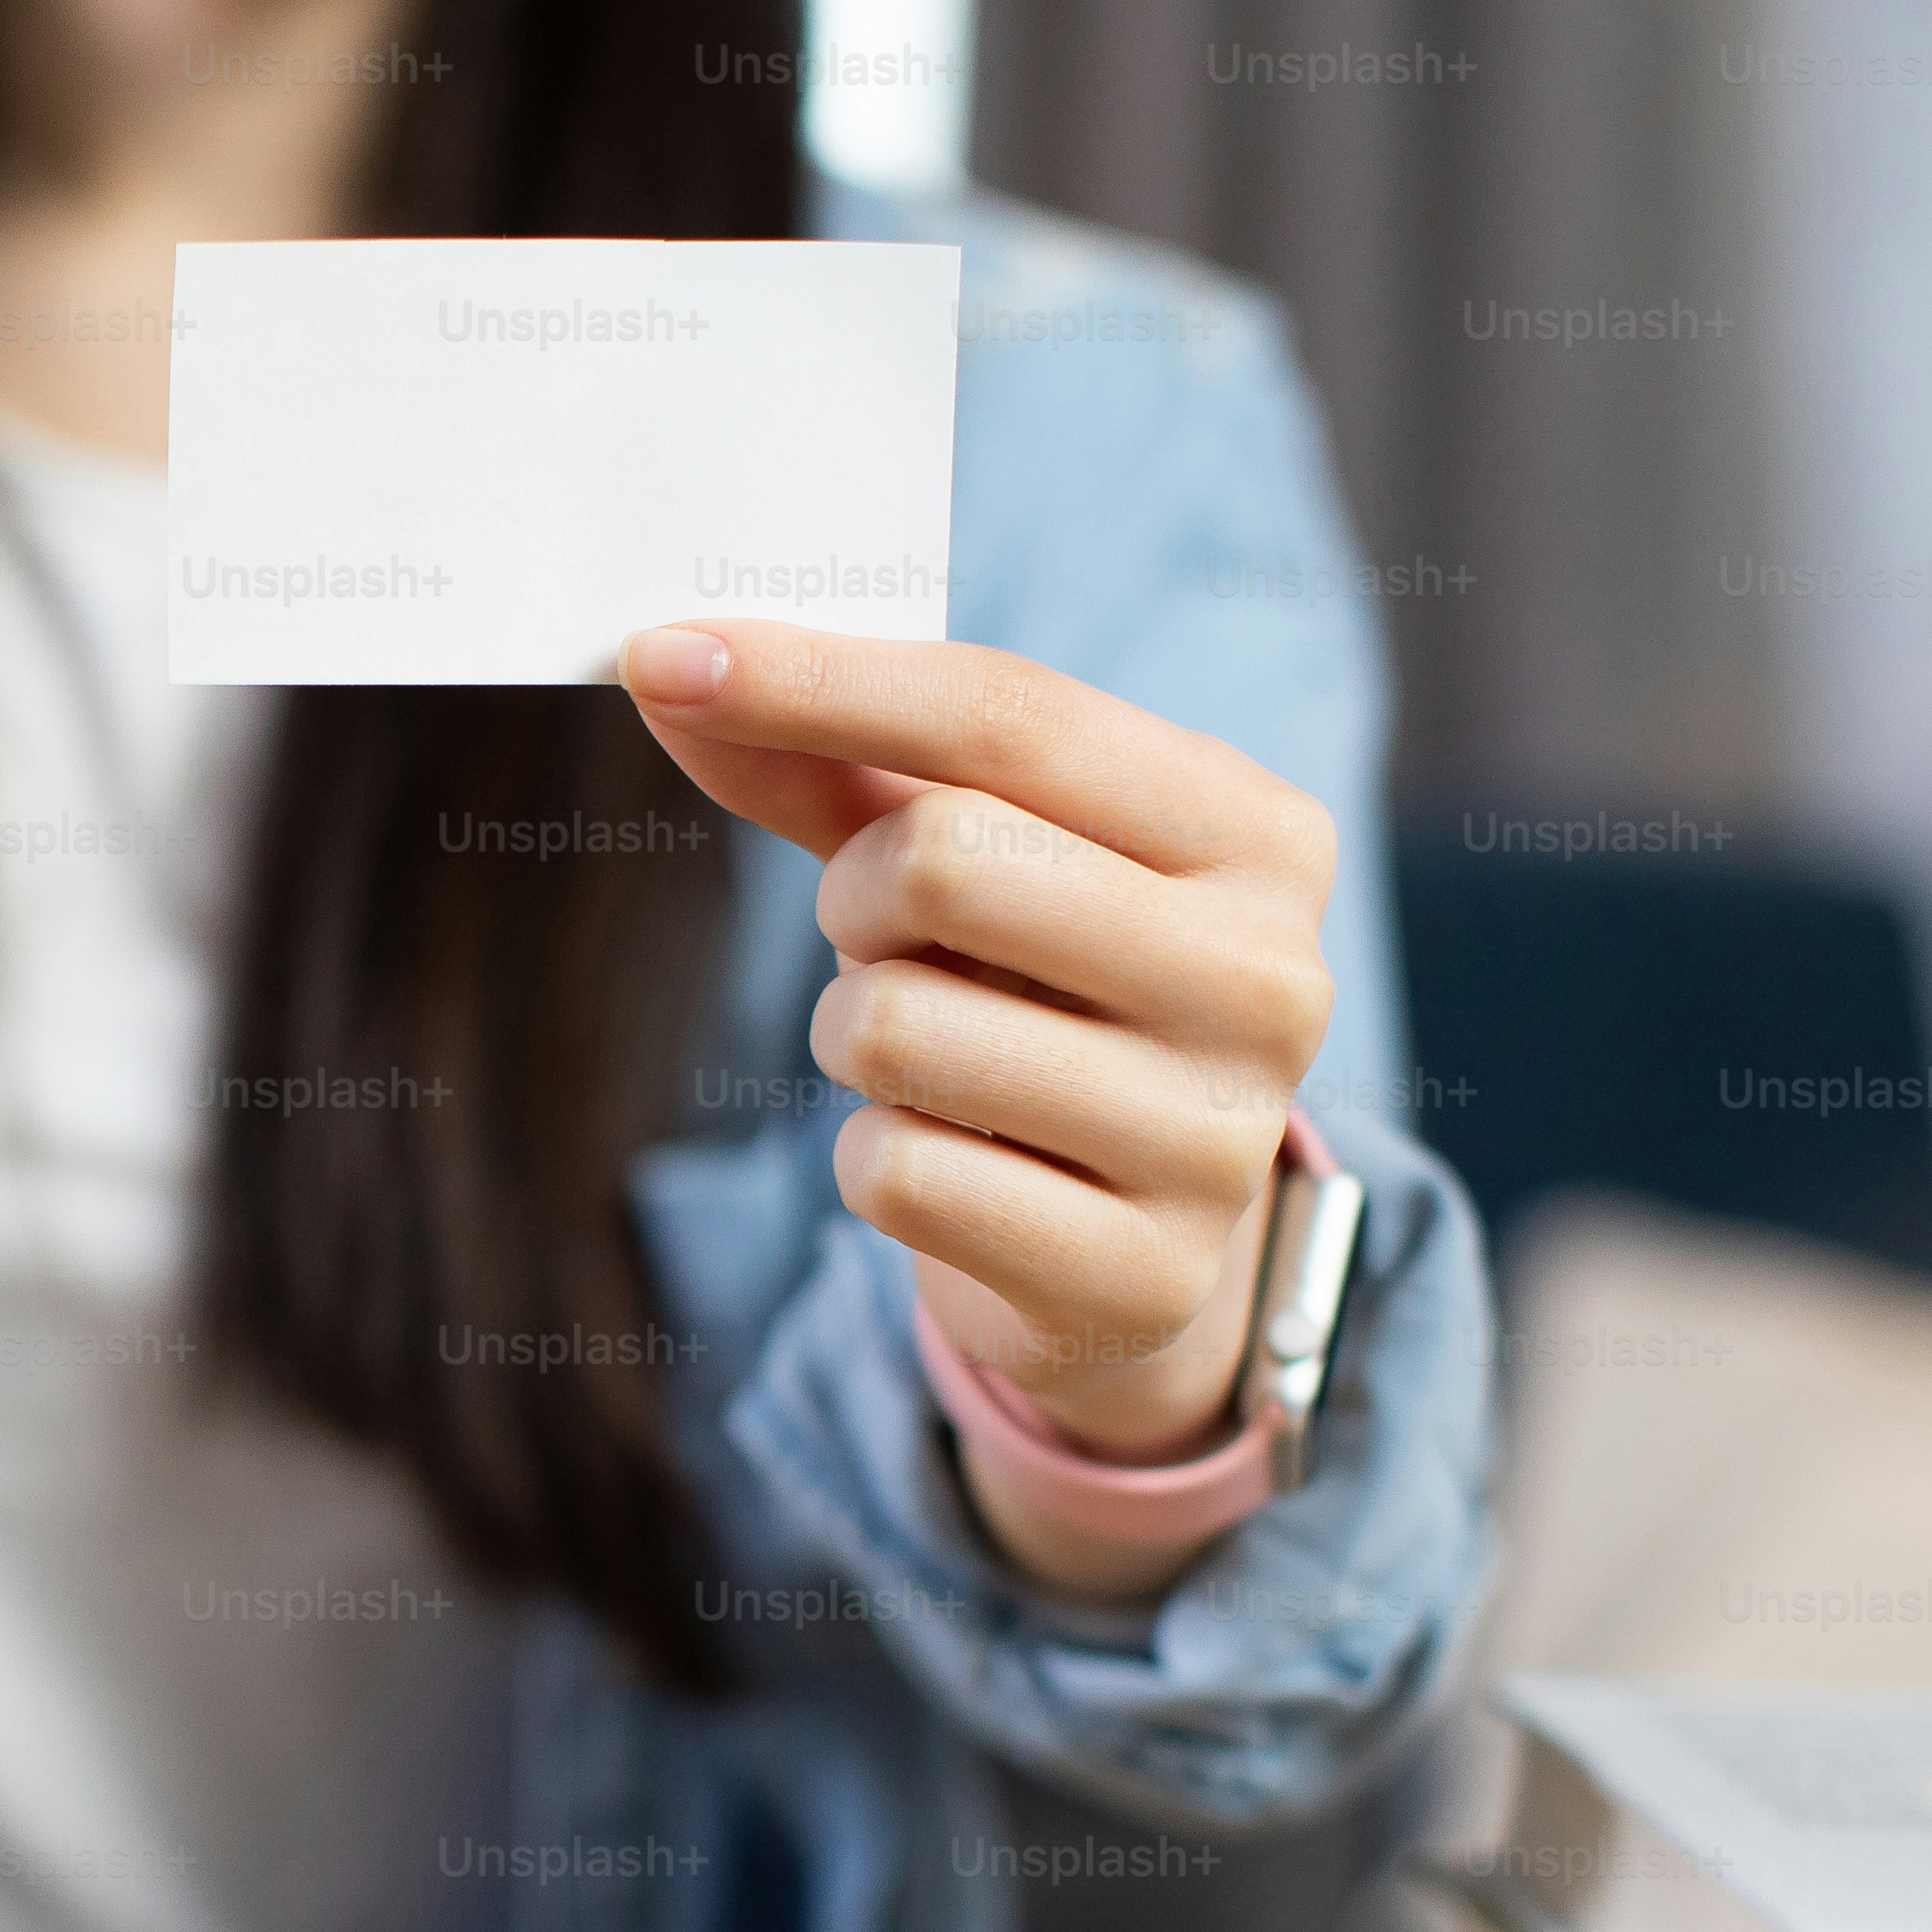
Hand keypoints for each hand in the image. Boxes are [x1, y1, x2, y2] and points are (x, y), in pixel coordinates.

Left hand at [622, 619, 1340, 1599]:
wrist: (1139, 1252)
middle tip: (887, 938)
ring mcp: (1217, 1138)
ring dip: (856, 1037)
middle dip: (854, 898)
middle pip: (940, 856)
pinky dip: (874, 1159)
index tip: (662, 656)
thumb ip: (836, 758)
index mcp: (1257, 832)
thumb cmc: (1042, 1001)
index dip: (817, 678)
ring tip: (941, 1060)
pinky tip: (958, 1166)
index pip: (1008, 712)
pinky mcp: (1139, 1276)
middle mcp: (1269, 976)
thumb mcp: (976, 857)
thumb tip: (666, 665)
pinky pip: (893, 1172)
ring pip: (889, 1025)